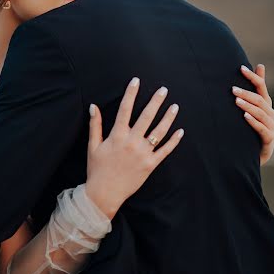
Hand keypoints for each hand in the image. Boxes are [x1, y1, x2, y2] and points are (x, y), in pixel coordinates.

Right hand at [85, 78, 183, 218]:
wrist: (104, 193)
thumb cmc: (97, 169)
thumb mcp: (93, 145)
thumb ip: (95, 125)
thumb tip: (94, 106)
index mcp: (117, 136)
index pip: (125, 109)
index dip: (131, 93)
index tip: (136, 81)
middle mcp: (132, 142)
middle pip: (146, 117)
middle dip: (155, 101)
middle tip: (163, 90)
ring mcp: (143, 154)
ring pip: (159, 132)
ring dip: (168, 118)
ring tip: (175, 106)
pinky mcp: (150, 165)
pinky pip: (165, 151)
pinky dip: (174, 141)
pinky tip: (180, 131)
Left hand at [232, 64, 273, 165]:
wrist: (256, 152)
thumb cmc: (253, 126)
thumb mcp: (254, 106)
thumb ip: (256, 88)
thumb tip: (260, 65)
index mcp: (266, 103)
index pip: (261, 86)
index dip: (253, 77)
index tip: (241, 68)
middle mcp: (270, 112)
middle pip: (259, 99)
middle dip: (246, 93)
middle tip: (232, 89)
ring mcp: (270, 125)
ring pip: (260, 113)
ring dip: (248, 106)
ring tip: (236, 101)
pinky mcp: (268, 138)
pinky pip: (261, 128)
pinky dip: (253, 122)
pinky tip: (244, 116)